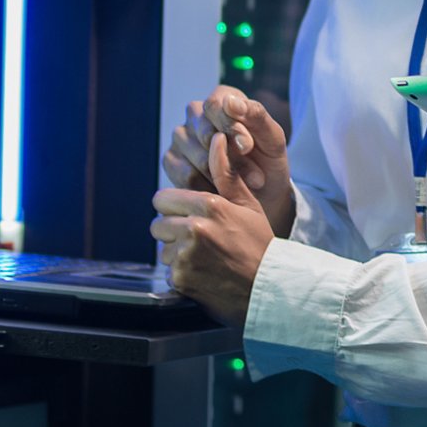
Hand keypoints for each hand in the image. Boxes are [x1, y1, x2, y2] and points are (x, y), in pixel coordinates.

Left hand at [151, 131, 274, 325]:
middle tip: (197, 239)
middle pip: (157, 224)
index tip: (189, 215)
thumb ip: (226, 173)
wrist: (268, 288)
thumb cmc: (260, 244)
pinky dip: (182, 273)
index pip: (163, 199)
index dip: (174, 207)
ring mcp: (185, 256)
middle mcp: (194, 229)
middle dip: (172, 230)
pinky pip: (169, 271)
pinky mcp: (180, 279)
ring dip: (176, 253)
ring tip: (204, 257)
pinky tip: (204, 272)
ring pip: (162, 249)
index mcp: (209, 206)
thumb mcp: (247, 205)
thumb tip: (218, 138)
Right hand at [166, 86, 292, 237]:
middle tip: (256, 177)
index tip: (247, 147)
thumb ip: (256, 116)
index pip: (215, 105)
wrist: (263, 194)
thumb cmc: (268, 160)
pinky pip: (186, 176)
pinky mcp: (171, 161)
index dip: (231, 127)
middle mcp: (196, 113)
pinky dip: (210, 188)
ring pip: (196, 156)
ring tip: (245, 186)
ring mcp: (180, 137)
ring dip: (224, 176)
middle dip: (232, 158)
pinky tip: (226, 192)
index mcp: (221, 98)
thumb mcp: (273, 139)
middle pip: (204, 132)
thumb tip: (229, 102)